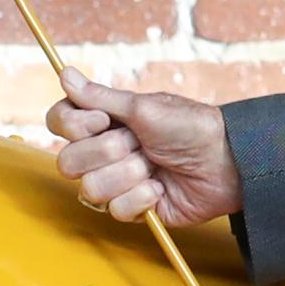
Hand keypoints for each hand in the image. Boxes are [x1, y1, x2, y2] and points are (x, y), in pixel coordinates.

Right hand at [49, 77, 237, 231]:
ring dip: (129, 175)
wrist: (225, 161)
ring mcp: (116, 182)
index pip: (59, 123)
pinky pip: (116, 210)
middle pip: (68, 162)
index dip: (76, 126)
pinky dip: (143, 197)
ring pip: (91, 189)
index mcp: (103, 123)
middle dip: (108, 152)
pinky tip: (161, 188)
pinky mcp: (132, 208)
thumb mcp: (143, 107)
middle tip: (139, 144)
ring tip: (154, 166)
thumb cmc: (189, 127)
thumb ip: (99, 96)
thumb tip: (65, 74)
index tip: (105, 120)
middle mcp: (103, 152)